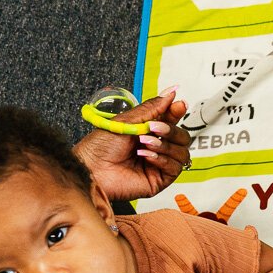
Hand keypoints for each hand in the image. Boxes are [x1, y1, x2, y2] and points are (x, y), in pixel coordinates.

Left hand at [73, 91, 192, 200]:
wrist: (90, 169)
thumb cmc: (99, 148)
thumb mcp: (126, 121)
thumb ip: (152, 108)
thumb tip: (170, 93)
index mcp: (147, 131)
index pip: (171, 120)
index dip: (176, 112)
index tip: (178, 104)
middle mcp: (155, 147)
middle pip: (182, 137)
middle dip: (171, 130)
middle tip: (154, 128)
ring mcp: (159, 163)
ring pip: (182, 152)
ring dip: (165, 145)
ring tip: (145, 143)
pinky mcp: (159, 179)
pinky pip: (175, 167)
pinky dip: (162, 159)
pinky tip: (146, 156)